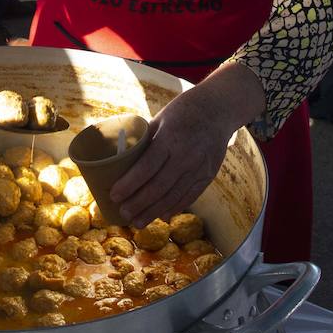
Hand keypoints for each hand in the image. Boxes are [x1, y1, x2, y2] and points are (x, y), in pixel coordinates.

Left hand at [109, 63, 263, 226]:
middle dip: (138, 203)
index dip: (129, 184)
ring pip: (174, 196)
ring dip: (154, 212)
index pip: (146, 167)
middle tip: (123, 214)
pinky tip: (162, 216)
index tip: (114, 195)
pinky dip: (175, 207)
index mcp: (170, 138)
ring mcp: (199, 168)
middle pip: (159, 187)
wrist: (218, 110)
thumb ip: (146, 141)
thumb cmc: (183, 111)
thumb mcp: (160, 118)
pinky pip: (190, 196)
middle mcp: (186, 156)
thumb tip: (122, 159)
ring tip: (138, 223)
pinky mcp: (208, 175)